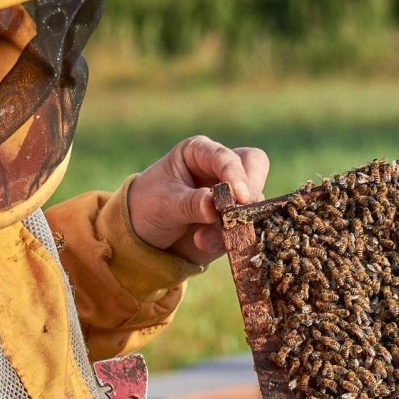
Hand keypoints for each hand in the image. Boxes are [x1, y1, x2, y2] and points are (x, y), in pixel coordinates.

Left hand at [128, 135, 268, 264]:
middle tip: (243, 210)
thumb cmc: (149, 206)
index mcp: (200, 153)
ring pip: (253, 203)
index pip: (227, 157)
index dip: (236, 175)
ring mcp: (231, 196)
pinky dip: (229, 240)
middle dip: (252, 190)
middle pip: (254, 167)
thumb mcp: (164, 202)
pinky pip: (245, 228)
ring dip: (235, 222)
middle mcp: (220, 170)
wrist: (143, 238)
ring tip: (201, 239)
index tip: (240, 197)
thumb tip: (214, 207)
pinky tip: (203, 245)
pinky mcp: (234, 222)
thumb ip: (190, 203)